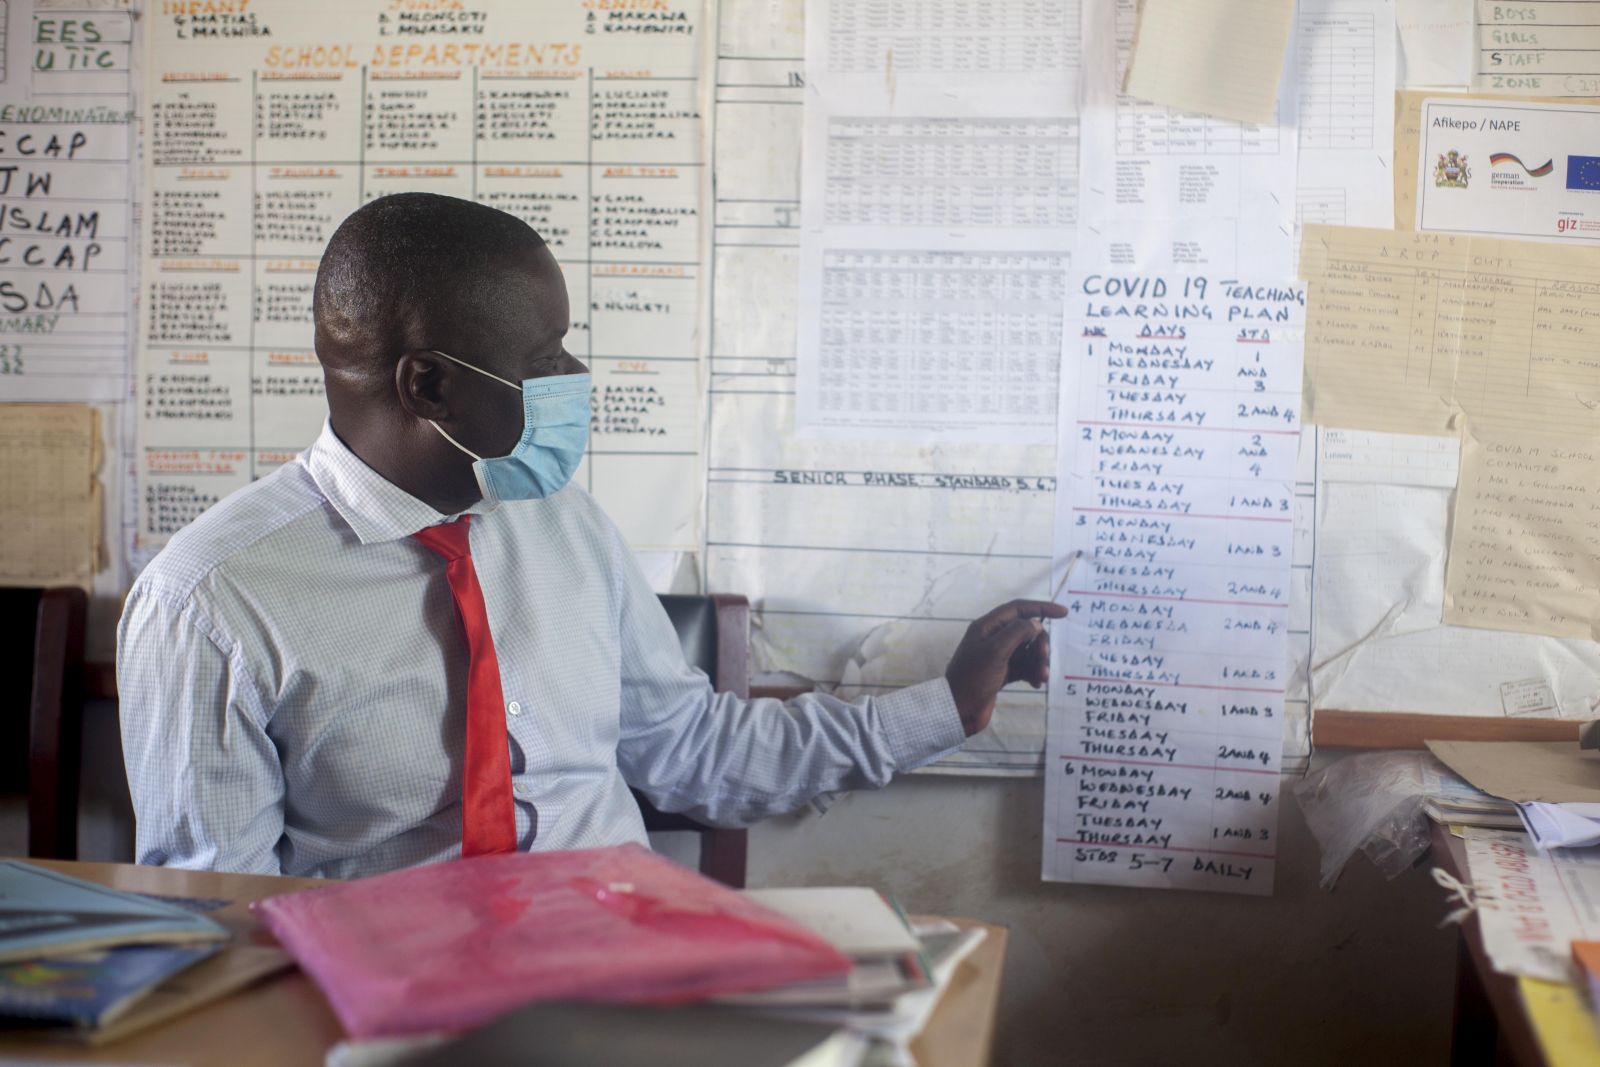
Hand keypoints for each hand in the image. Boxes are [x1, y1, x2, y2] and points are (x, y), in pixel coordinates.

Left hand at [944, 599, 1068, 735]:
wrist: (959, 710)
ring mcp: (998, 657)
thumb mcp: (995, 651)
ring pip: (1027, 651)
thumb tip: (1035, 623)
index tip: (1063, 613)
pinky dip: (1033, 673)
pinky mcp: (1003, 673)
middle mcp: (993, 638)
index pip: (1018, 609)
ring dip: (1038, 662)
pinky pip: (1025, 667)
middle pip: (1026, 631)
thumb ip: (1017, 633)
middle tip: (1043, 658)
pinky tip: (1036, 683)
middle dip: (1039, 643)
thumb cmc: (973, 678)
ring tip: (1041, 677)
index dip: (1041, 608)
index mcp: (987, 627)